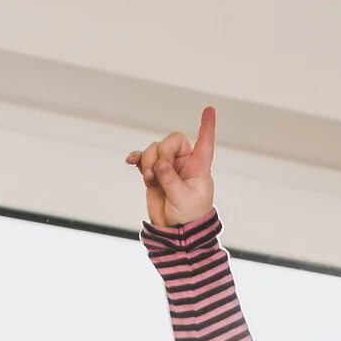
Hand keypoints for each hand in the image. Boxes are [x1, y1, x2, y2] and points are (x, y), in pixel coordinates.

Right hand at [125, 106, 217, 227]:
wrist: (175, 231)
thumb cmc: (189, 216)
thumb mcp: (183, 199)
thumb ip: (171, 180)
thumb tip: (161, 163)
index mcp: (199, 167)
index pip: (205, 143)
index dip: (207, 126)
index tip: (210, 109)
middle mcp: (184, 163)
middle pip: (171, 141)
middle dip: (161, 153)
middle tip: (158, 171)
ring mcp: (168, 167)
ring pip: (154, 149)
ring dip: (148, 161)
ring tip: (149, 179)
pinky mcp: (154, 173)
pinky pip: (143, 158)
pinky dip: (137, 159)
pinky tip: (130, 161)